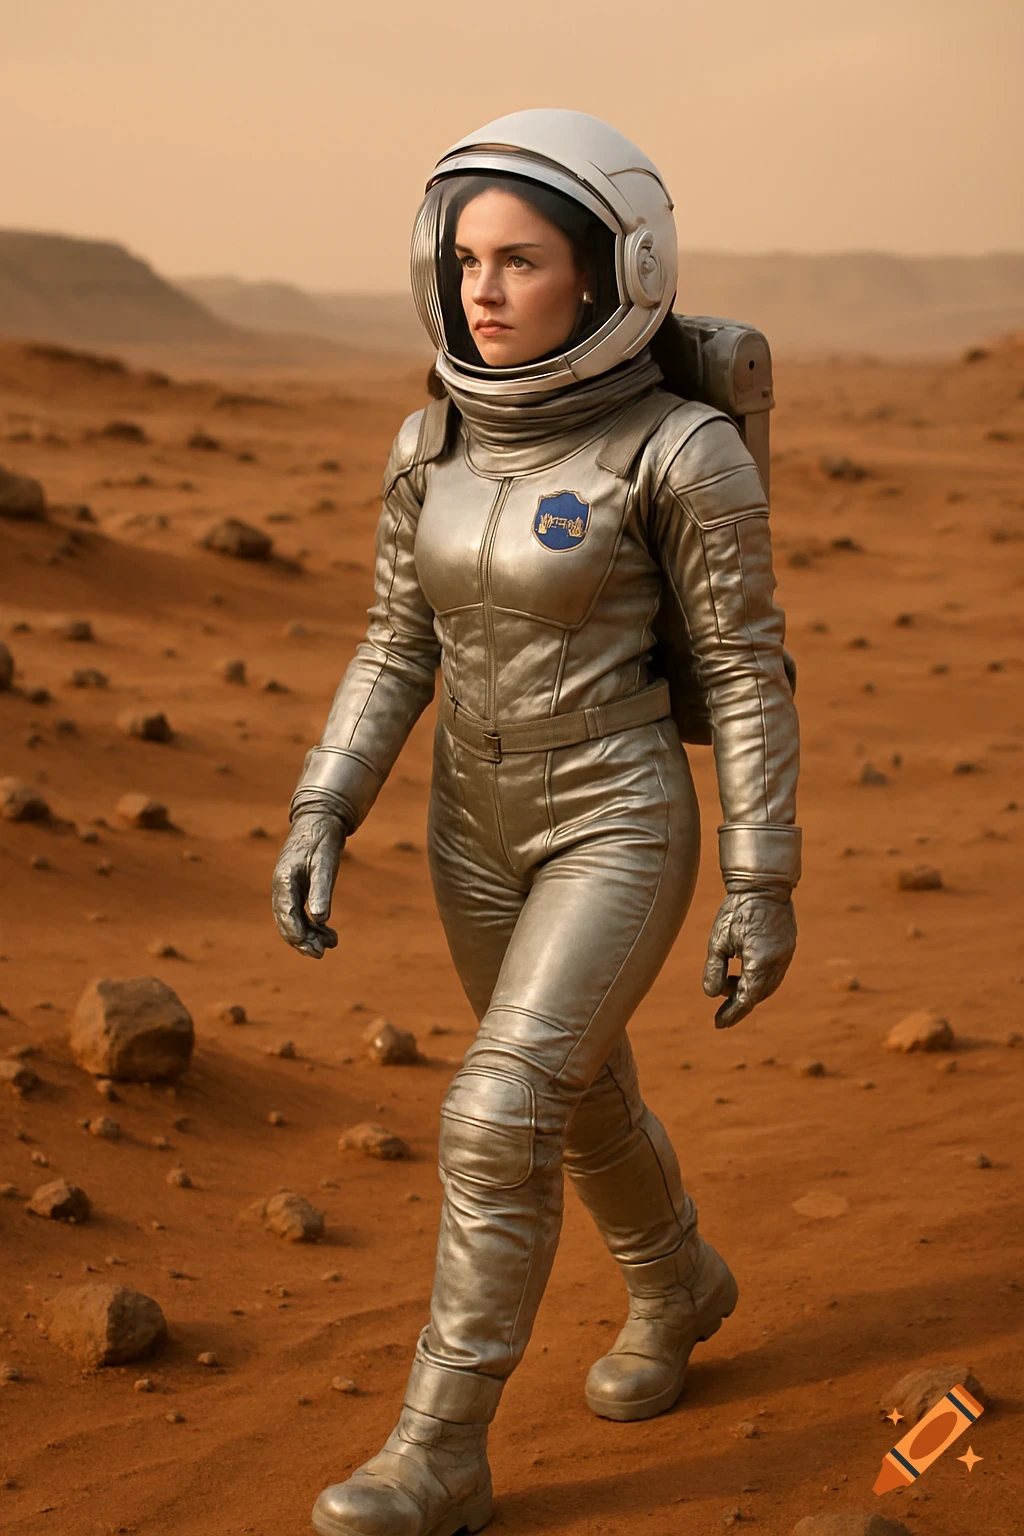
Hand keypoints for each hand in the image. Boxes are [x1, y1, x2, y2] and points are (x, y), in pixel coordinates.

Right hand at [271, 812, 345, 958]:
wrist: (321, 820)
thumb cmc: (322, 840)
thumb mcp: (325, 863)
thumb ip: (321, 890)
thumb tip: (320, 919)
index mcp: (284, 880)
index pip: (286, 914)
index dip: (297, 934)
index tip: (312, 948)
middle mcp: (281, 888)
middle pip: (286, 923)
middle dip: (303, 941)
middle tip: (323, 952)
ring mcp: (287, 890)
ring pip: (292, 923)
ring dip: (309, 936)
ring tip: (332, 943)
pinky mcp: (296, 891)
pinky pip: (299, 916)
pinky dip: (312, 927)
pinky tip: (328, 933)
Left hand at [702, 890, 796, 1028]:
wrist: (763, 884)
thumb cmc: (737, 910)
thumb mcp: (718, 940)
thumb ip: (715, 969)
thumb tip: (712, 996)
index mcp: (760, 962)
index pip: (746, 998)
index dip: (732, 1014)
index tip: (718, 1024)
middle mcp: (778, 962)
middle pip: (759, 994)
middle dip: (740, 1003)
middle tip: (722, 1009)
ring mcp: (787, 955)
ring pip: (769, 985)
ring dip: (750, 990)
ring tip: (729, 984)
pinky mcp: (789, 947)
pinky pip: (775, 972)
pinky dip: (759, 978)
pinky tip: (744, 971)